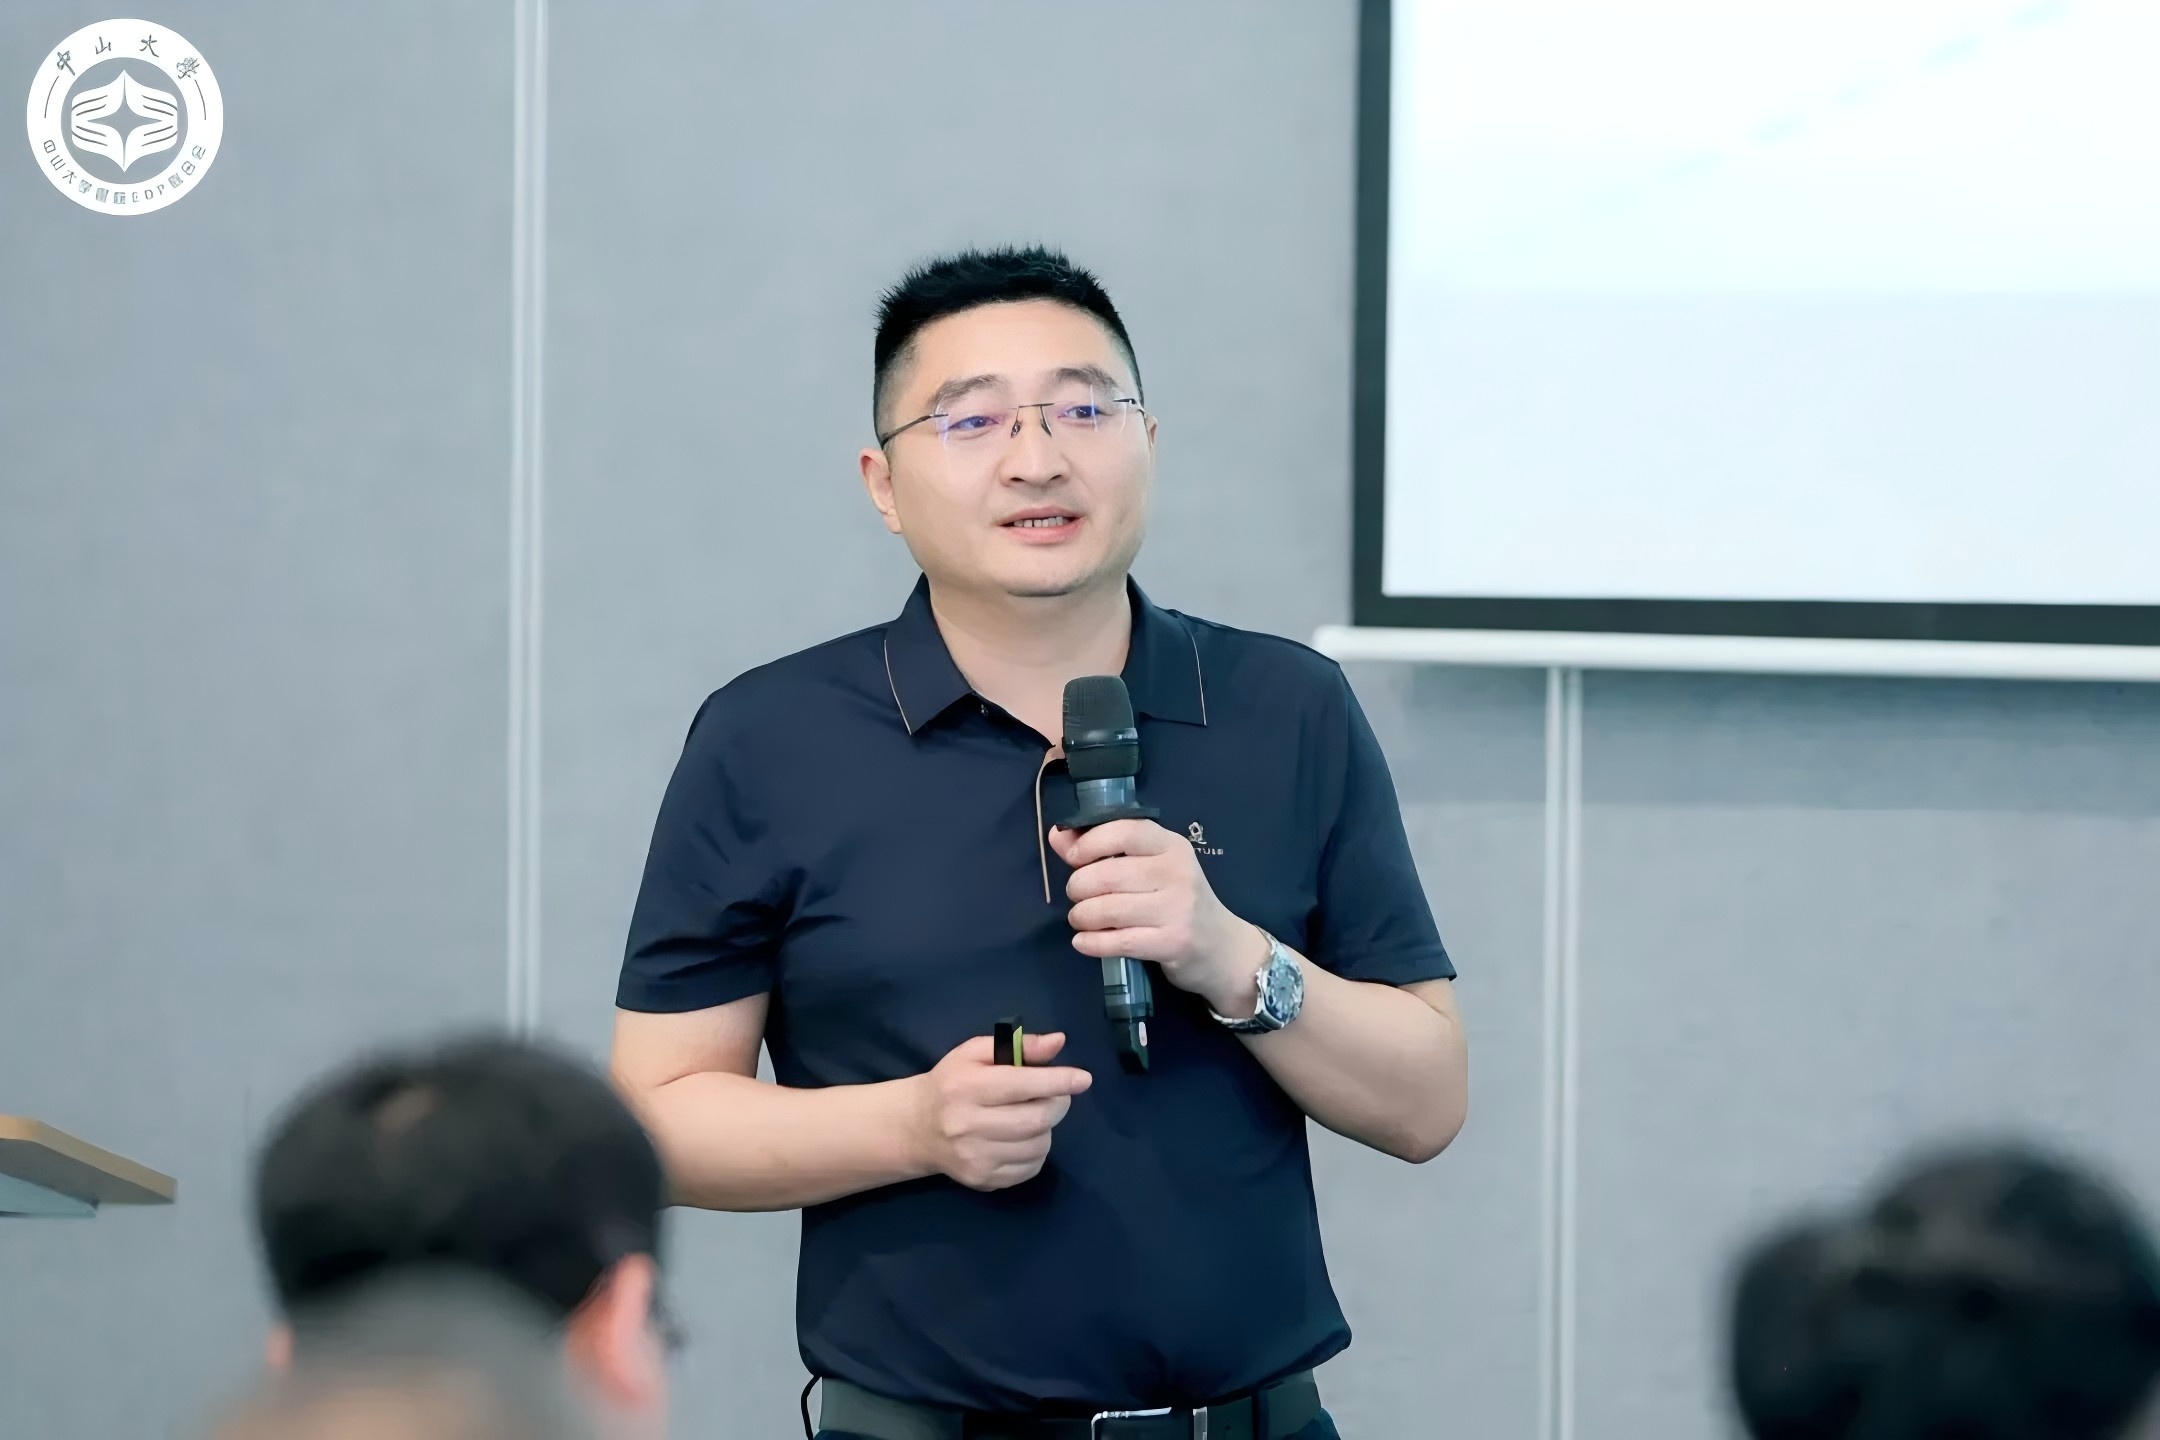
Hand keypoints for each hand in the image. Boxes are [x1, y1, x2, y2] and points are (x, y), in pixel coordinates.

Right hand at [907, 1032, 1092, 1191]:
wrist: (917, 1128)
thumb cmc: (952, 1082)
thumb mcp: (976, 1053)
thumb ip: (1019, 1046)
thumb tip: (1058, 1042)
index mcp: (966, 1087)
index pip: (1021, 1085)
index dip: (1058, 1081)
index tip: (1083, 1079)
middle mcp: (968, 1125)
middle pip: (1037, 1119)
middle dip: (1057, 1103)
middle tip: (1055, 1095)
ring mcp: (975, 1158)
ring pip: (1039, 1145)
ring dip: (1046, 1128)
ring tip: (1031, 1115)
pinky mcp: (983, 1180)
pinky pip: (1031, 1168)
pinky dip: (1036, 1151)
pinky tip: (1021, 1138)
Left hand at [1047, 819, 1265, 1015]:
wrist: (1221, 946)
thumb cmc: (1176, 900)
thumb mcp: (1149, 867)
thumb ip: (1103, 849)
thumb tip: (1057, 835)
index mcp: (1171, 845)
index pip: (1125, 831)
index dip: (1091, 842)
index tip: (1073, 857)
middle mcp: (1177, 873)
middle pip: (1108, 874)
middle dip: (1079, 887)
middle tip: (1076, 896)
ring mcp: (1178, 909)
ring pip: (1108, 909)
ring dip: (1081, 916)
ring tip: (1080, 919)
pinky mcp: (1173, 942)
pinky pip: (1119, 941)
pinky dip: (1091, 943)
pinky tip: (1083, 942)